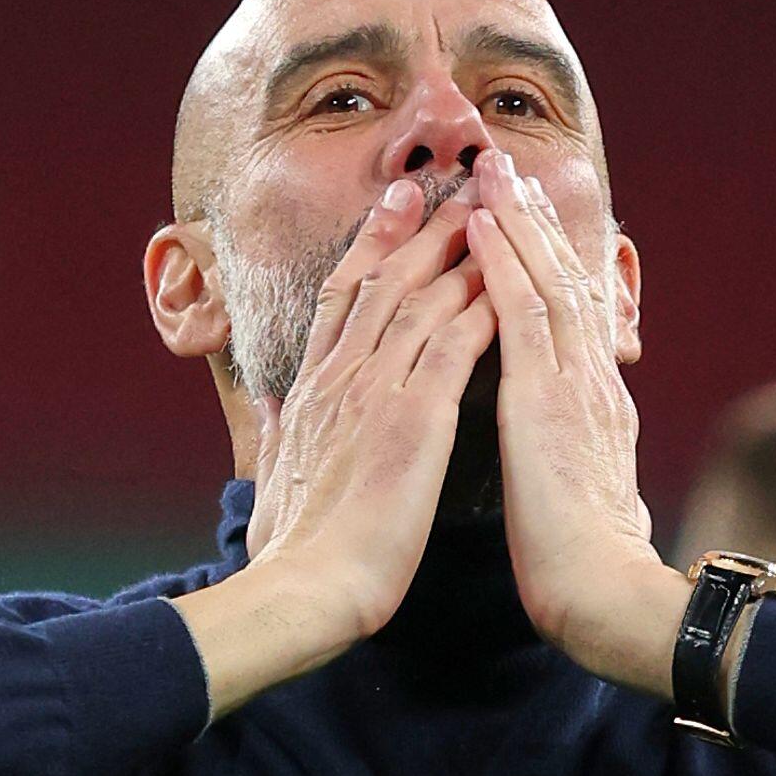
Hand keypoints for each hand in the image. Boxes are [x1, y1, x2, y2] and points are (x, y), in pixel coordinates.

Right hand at [248, 176, 493, 631]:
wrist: (305, 592)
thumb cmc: (293, 550)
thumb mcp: (271, 478)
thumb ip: (275, 431)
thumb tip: (268, 401)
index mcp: (313, 391)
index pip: (342, 298)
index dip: (372, 245)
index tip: (395, 205)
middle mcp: (342, 379)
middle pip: (384, 282)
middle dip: (421, 228)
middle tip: (452, 184)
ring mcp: (376, 394)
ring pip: (421, 302)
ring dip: (458, 255)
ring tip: (491, 215)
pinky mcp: (413, 421)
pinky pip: (453, 347)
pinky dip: (479, 310)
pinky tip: (507, 283)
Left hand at [464, 150, 691, 699]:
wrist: (603, 595)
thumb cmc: (583, 562)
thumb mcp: (582, 491)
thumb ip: (574, 454)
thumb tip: (568, 447)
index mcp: (593, 403)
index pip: (570, 314)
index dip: (548, 260)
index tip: (527, 216)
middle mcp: (590, 381)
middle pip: (564, 280)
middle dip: (535, 220)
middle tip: (508, 166)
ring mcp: (573, 386)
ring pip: (546, 282)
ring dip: (517, 221)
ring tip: (491, 172)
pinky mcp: (548, 401)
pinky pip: (522, 315)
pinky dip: (502, 264)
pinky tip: (480, 228)